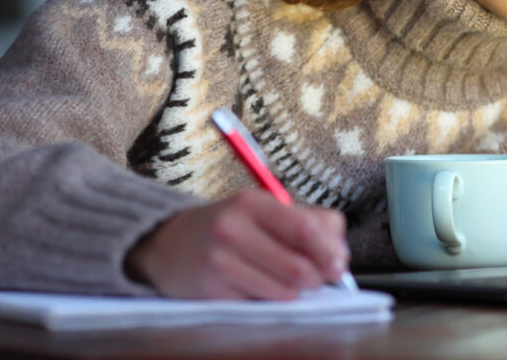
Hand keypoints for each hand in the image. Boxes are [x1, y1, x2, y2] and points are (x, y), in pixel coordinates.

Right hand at [124, 188, 348, 299]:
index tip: (340, 264)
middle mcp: (232, 229)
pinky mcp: (212, 293)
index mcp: (251, 202)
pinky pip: (262, 305)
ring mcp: (219, 263)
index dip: (330, 251)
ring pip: (284, 291)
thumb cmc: (228, 228)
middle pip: (298, 266)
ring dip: (297, 292)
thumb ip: (306, 222)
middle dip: (317, 278)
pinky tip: (263, 288)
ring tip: (290, 282)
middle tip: (319, 279)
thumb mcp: (262, 211)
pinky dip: (273, 301)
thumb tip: (340, 254)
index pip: (305, 228)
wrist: (166, 245)